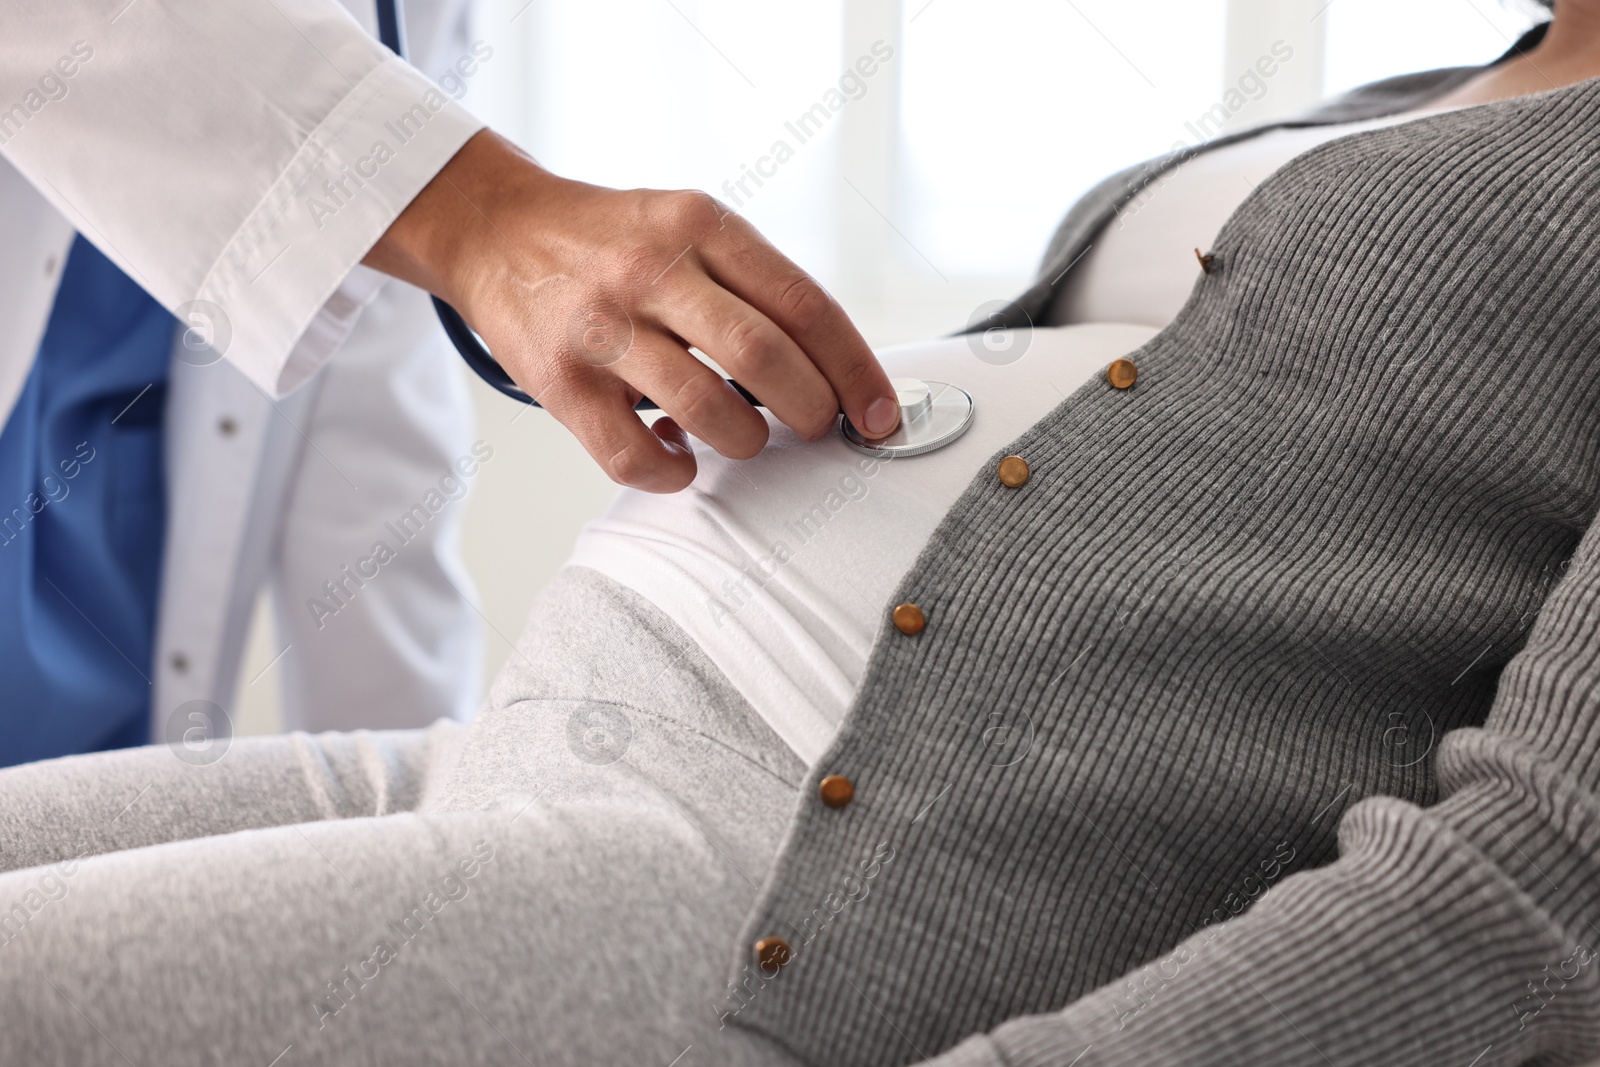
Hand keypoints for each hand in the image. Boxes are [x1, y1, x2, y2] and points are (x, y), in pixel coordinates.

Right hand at [365, 130, 902, 491]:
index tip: (881, 414)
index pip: (804, 304)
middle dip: (810, 409)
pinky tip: (679, 456)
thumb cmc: (612, 241)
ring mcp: (601, 327)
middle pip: (763, 355)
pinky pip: (634, 454)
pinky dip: (673, 472)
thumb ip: (754, 283)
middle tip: (816, 427)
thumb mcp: (688, 225)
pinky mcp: (559, 381)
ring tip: (745, 438)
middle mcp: (651, 270)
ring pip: (707, 409)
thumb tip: (836, 373)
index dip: (856, 369)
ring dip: (746, 442)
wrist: (496, 231)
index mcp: (700, 226)